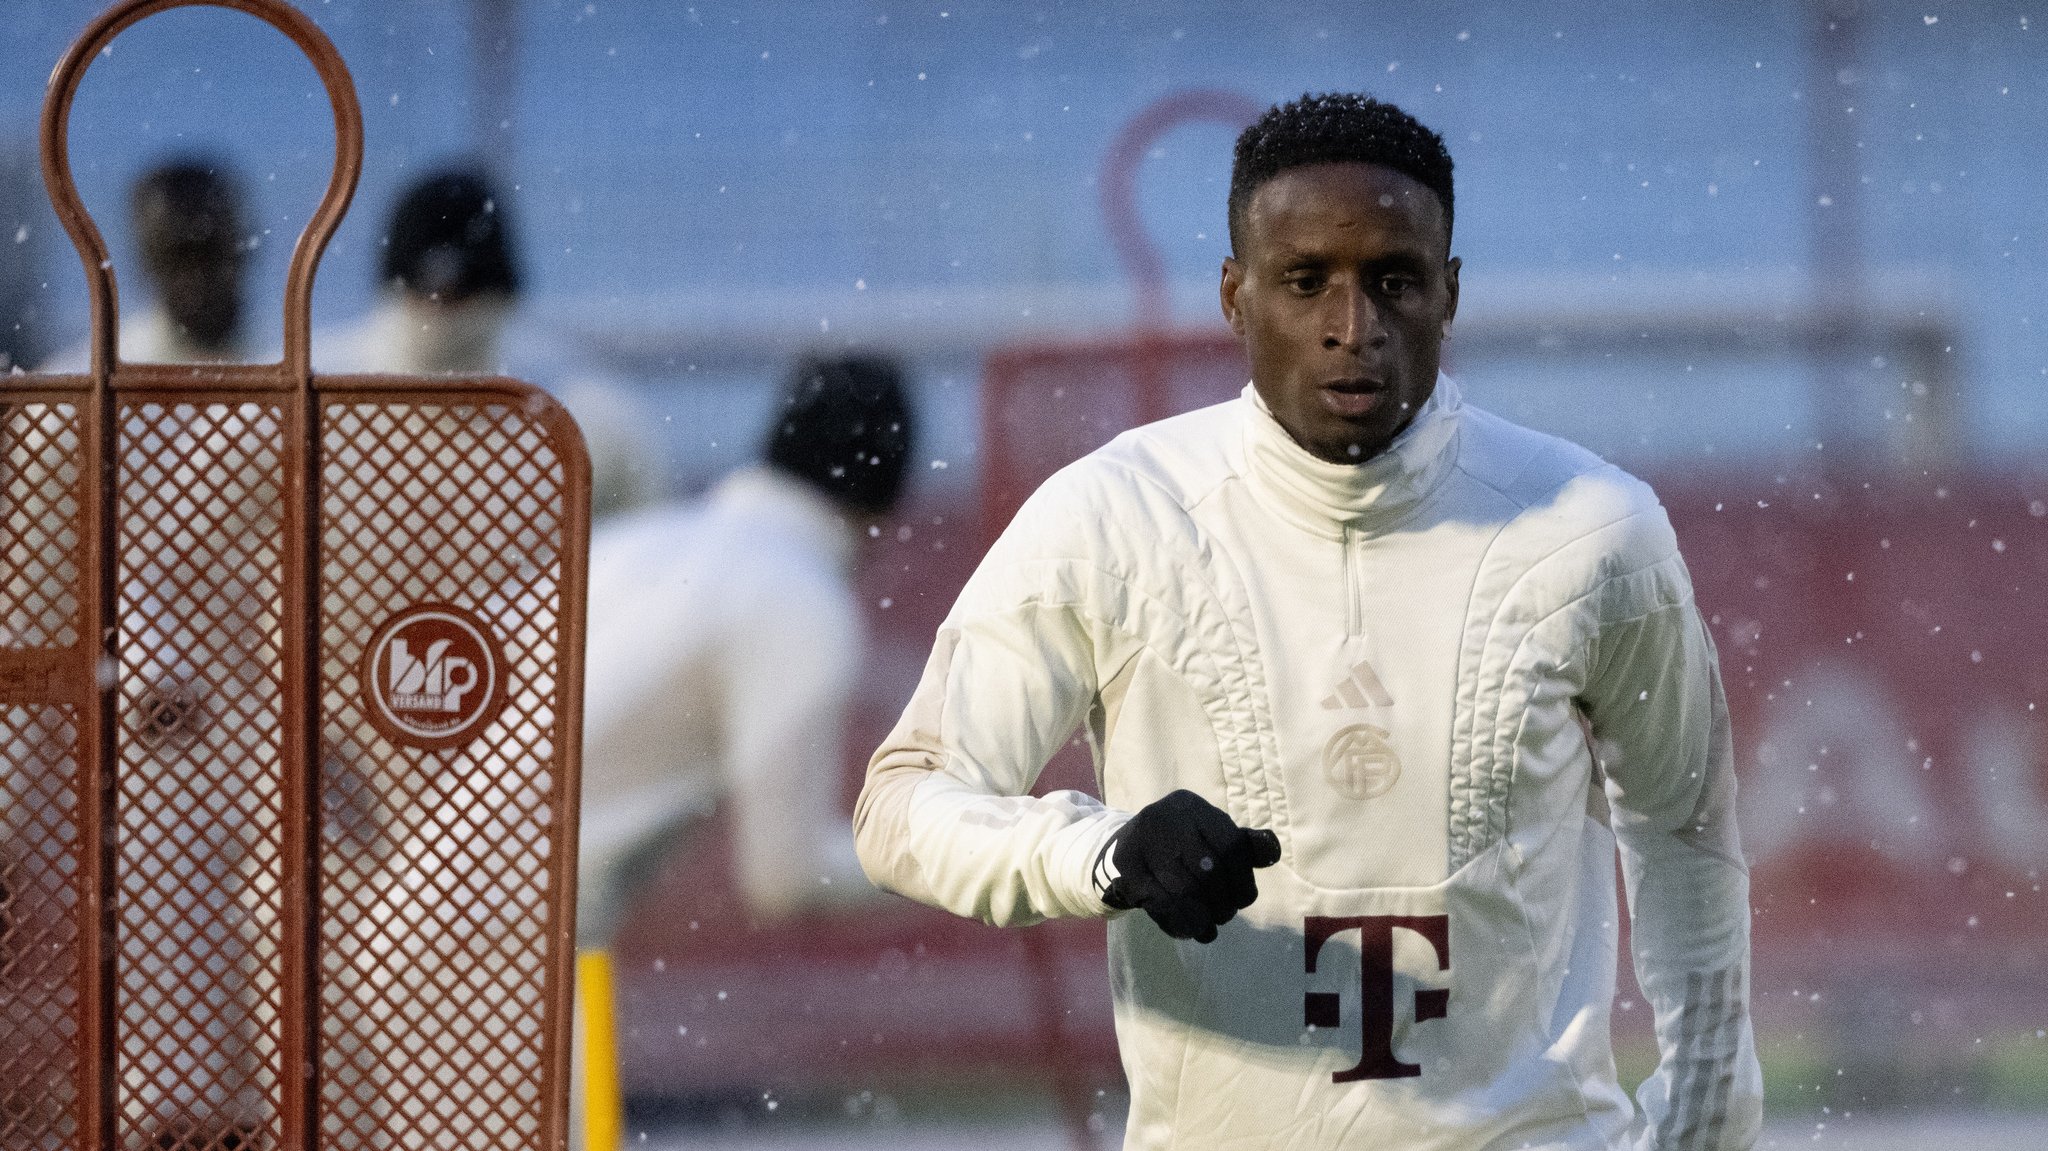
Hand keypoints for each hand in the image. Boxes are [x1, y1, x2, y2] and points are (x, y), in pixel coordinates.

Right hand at [1099, 789, 1281, 942]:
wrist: (1129, 845)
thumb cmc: (1183, 844)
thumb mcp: (1214, 839)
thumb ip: (1244, 846)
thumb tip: (1271, 850)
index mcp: (1194, 808)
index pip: (1231, 847)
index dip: (1242, 881)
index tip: (1243, 900)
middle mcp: (1166, 816)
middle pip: (1207, 870)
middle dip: (1221, 902)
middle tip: (1224, 916)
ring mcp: (1141, 839)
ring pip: (1183, 890)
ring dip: (1201, 916)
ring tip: (1208, 927)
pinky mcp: (1125, 866)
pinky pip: (1158, 901)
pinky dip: (1178, 922)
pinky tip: (1188, 929)